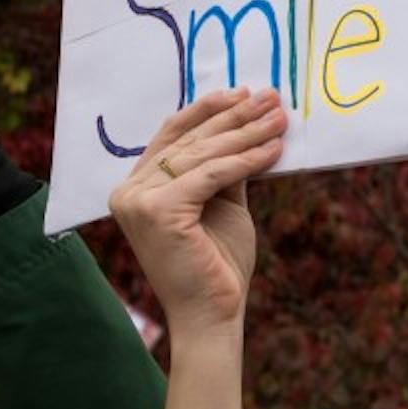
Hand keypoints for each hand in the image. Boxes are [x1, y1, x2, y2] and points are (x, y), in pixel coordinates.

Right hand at [111, 88, 286, 336]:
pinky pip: (211, 175)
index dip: (207, 111)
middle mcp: (128, 191)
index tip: (242, 93)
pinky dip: (246, 160)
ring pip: (201, 154)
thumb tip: (248, 121)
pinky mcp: (158, 212)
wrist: (213, 315)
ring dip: (246, 133)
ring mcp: (138, 201)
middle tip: (270, 98)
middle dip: (234, 117)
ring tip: (279, 119)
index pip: (171, 135)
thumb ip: (223, 166)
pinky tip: (274, 150)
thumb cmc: (217, 264)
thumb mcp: (221, 203)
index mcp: (135, 188)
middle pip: (189, 141)